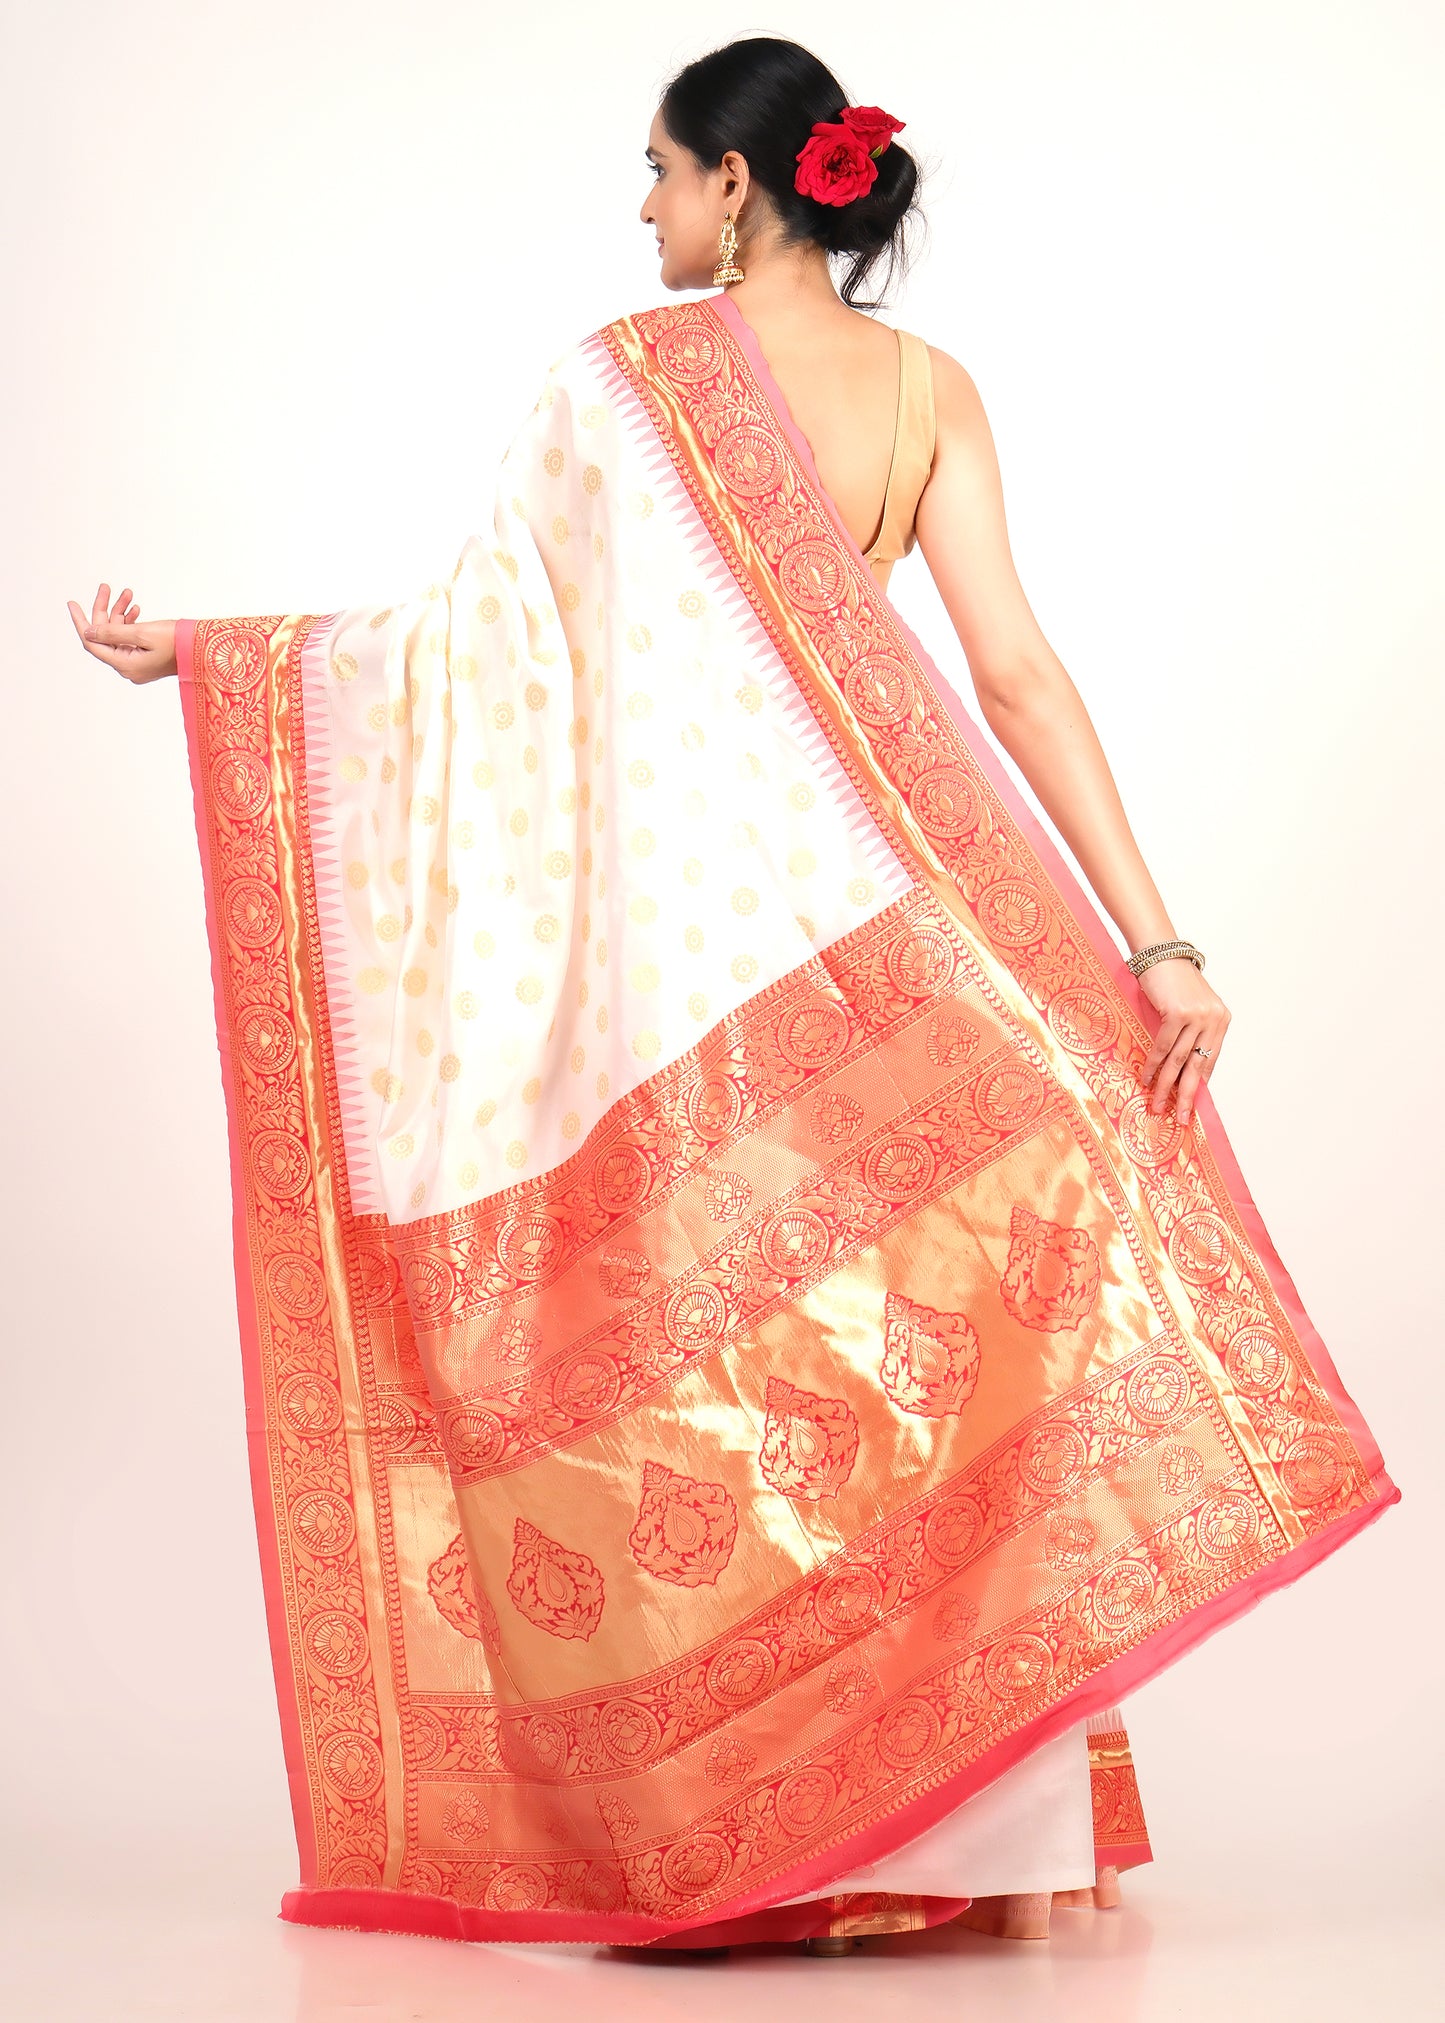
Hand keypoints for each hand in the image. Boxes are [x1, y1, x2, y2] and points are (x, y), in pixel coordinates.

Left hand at [67, 582, 176, 682]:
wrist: (205, 651)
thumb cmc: (178, 641)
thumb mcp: (142, 633)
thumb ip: (112, 632)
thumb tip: (88, 632)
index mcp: (125, 665)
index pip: (92, 642)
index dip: (80, 622)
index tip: (72, 603)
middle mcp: (128, 667)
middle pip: (105, 636)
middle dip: (105, 611)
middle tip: (107, 588)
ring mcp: (137, 664)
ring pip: (119, 634)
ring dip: (120, 613)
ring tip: (126, 593)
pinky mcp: (146, 658)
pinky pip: (130, 639)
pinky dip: (130, 622)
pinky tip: (134, 608)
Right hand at [1136, 957, 1230, 1129]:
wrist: (1160, 953)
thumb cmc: (1171, 982)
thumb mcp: (1189, 1008)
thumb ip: (1191, 1035)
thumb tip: (1181, 1072)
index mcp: (1221, 1020)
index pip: (1210, 1061)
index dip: (1198, 1086)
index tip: (1190, 1107)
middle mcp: (1214, 1019)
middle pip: (1198, 1066)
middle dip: (1187, 1095)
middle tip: (1180, 1117)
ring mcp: (1198, 1016)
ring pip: (1179, 1060)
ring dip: (1165, 1085)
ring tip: (1156, 1103)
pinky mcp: (1178, 1013)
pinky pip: (1164, 1047)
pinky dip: (1153, 1065)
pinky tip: (1146, 1077)